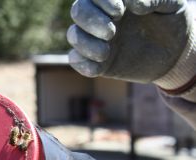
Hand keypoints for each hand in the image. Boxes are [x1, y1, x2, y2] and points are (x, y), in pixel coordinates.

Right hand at [67, 0, 192, 83]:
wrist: (173, 52)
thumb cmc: (169, 21)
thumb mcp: (170, 5)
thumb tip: (133, 5)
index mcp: (115, 0)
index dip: (102, 1)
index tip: (120, 11)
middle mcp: (101, 17)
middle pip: (78, 11)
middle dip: (90, 21)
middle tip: (111, 32)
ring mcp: (96, 39)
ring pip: (74, 36)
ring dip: (85, 44)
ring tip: (106, 53)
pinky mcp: (96, 61)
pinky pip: (76, 61)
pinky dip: (83, 64)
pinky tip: (99, 66)